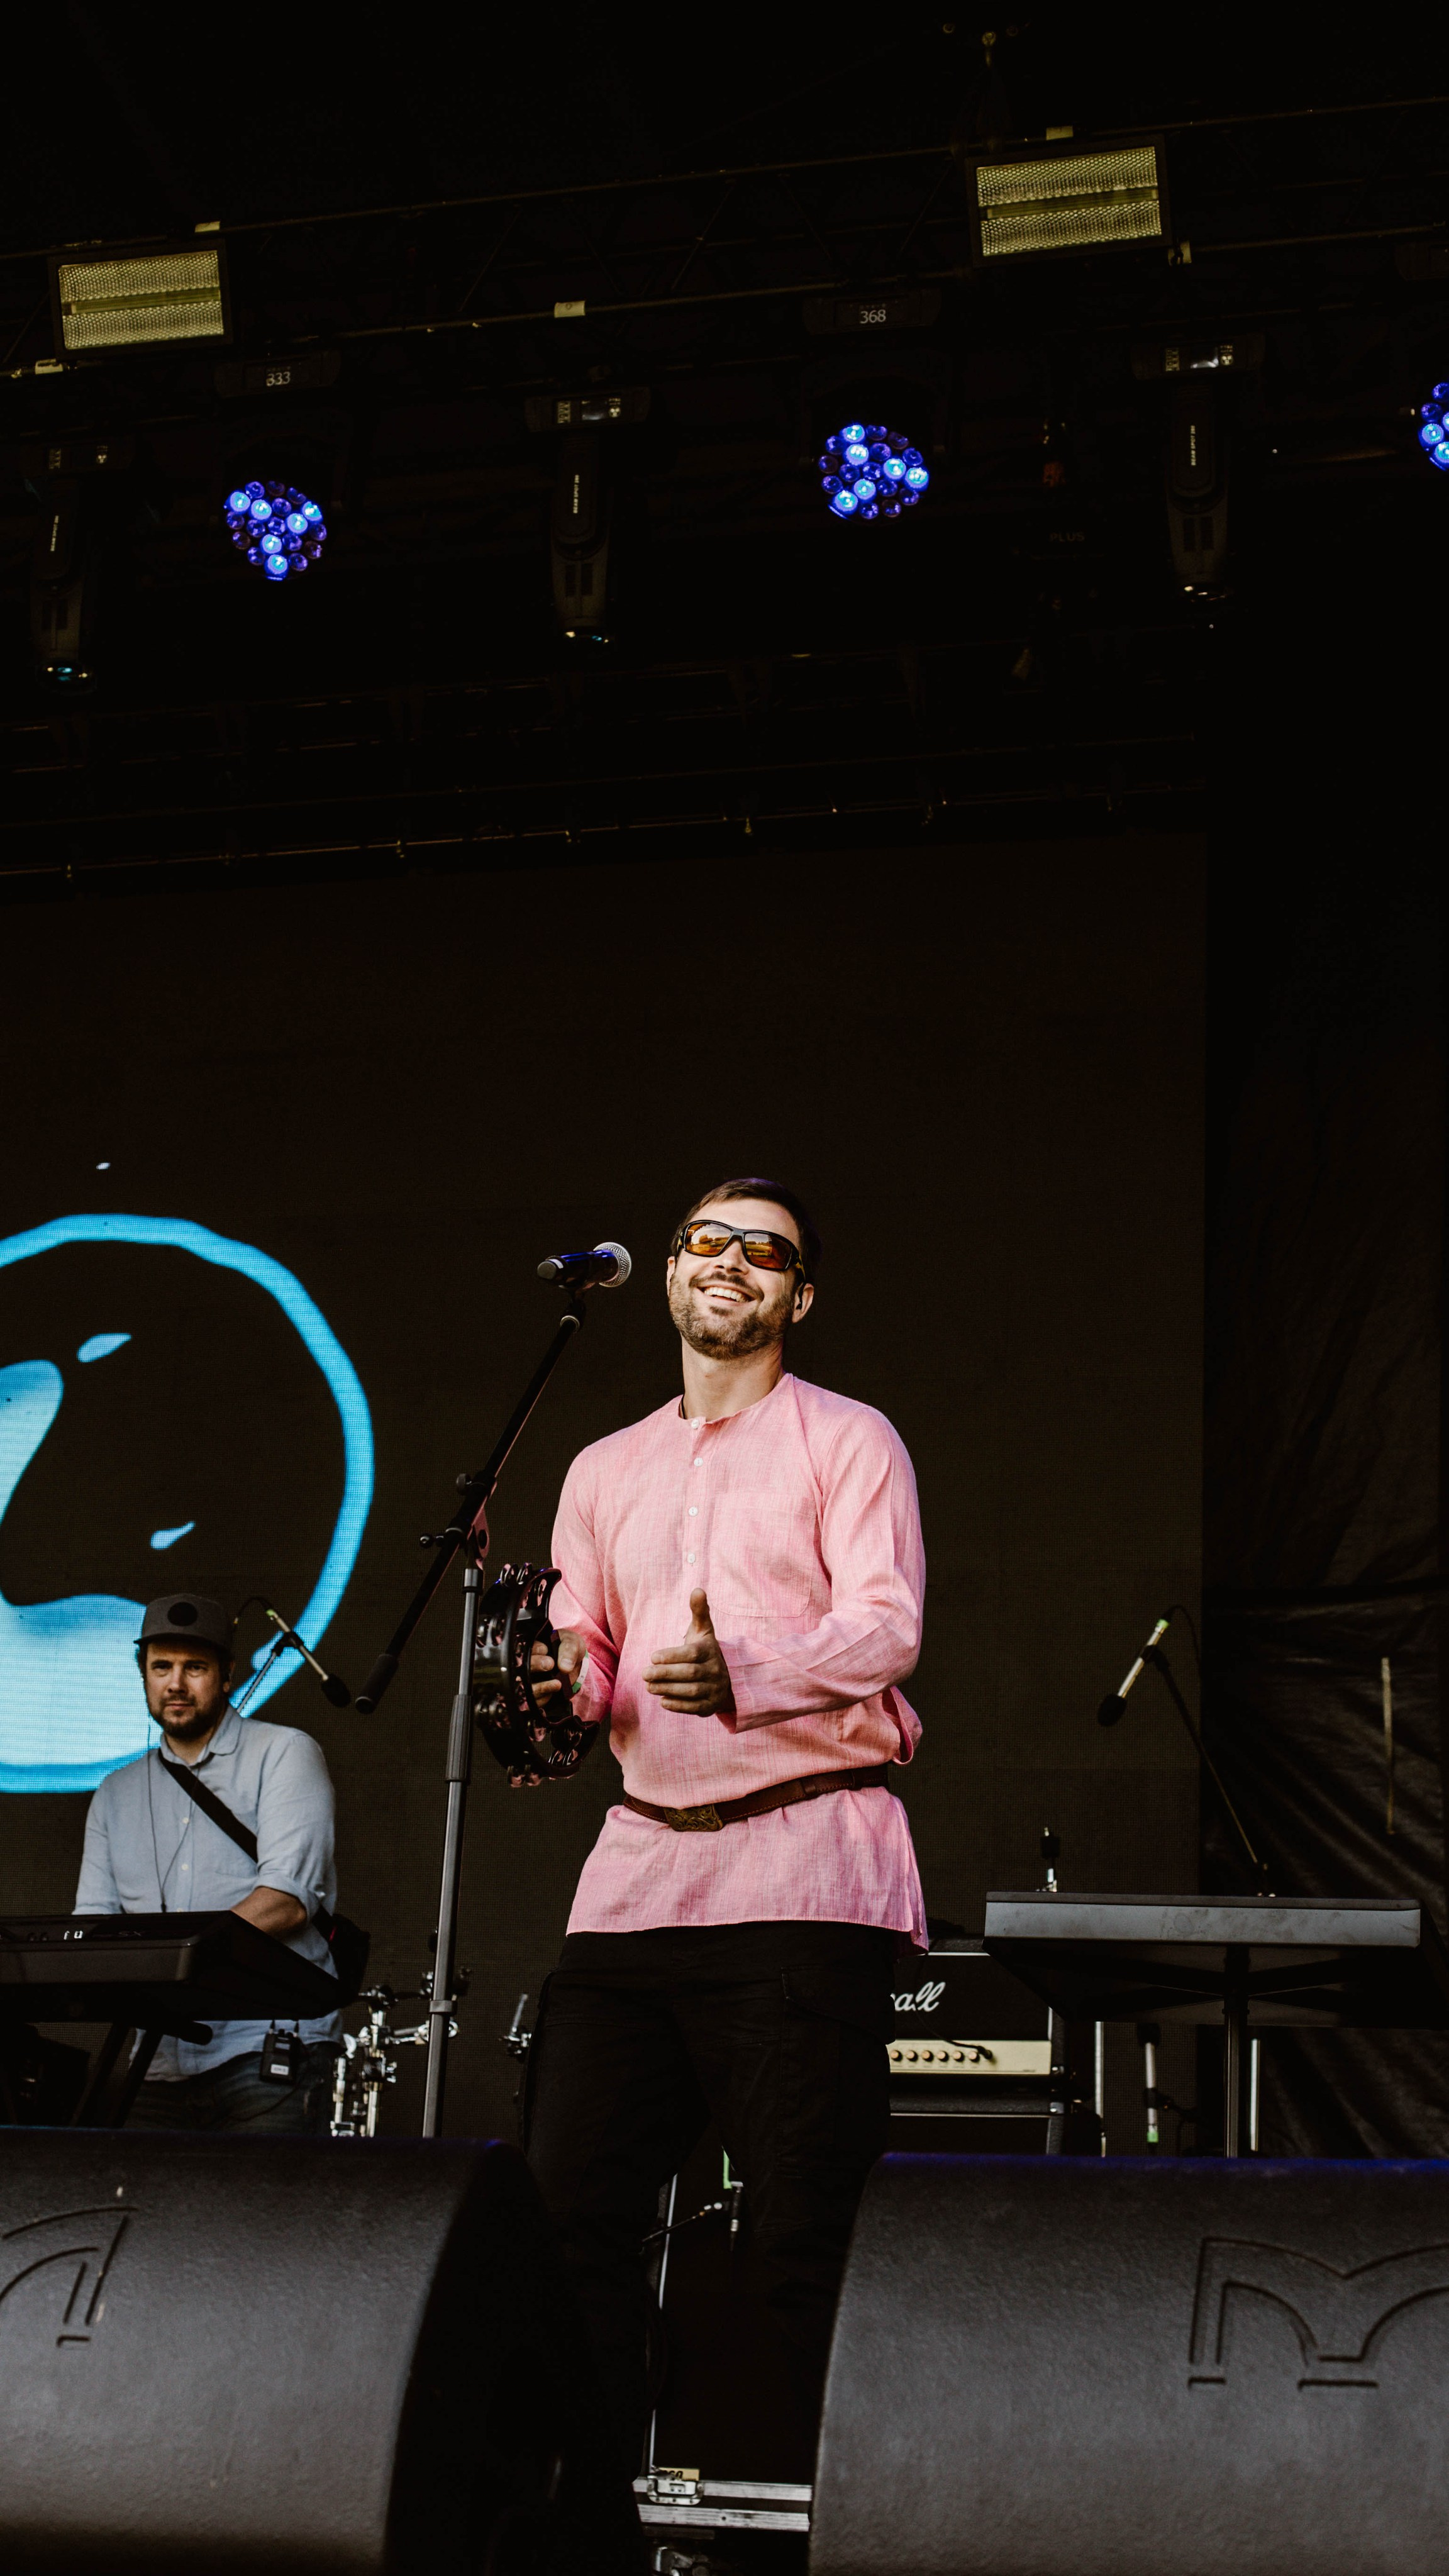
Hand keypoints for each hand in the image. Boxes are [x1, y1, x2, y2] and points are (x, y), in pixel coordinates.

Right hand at [529, 1628, 585, 1704]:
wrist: (573, 1664)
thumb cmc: (568, 1649)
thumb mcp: (571, 1643)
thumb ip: (568, 1650)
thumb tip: (564, 1667)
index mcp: (530, 1648)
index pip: (522, 1648)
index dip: (532, 1650)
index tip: (546, 1649)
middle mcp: (525, 1666)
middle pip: (519, 1667)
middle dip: (534, 1665)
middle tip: (550, 1664)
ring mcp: (529, 1682)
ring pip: (524, 1688)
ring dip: (540, 1687)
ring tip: (557, 1683)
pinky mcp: (535, 1695)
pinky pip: (533, 1702)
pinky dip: (543, 1699)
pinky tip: (553, 1691)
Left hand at [644, 1589, 734, 1716]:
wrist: (726, 1677)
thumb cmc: (705, 1650)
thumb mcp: (703, 1630)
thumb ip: (699, 1611)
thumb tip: (697, 1589)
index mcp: (711, 1650)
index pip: (692, 1654)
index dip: (672, 1656)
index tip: (652, 1656)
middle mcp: (716, 1670)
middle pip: (690, 1674)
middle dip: (665, 1674)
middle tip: (644, 1673)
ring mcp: (715, 1689)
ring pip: (691, 1691)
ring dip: (668, 1689)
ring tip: (649, 1686)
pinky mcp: (711, 1706)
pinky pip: (694, 1708)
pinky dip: (678, 1705)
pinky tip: (662, 1700)